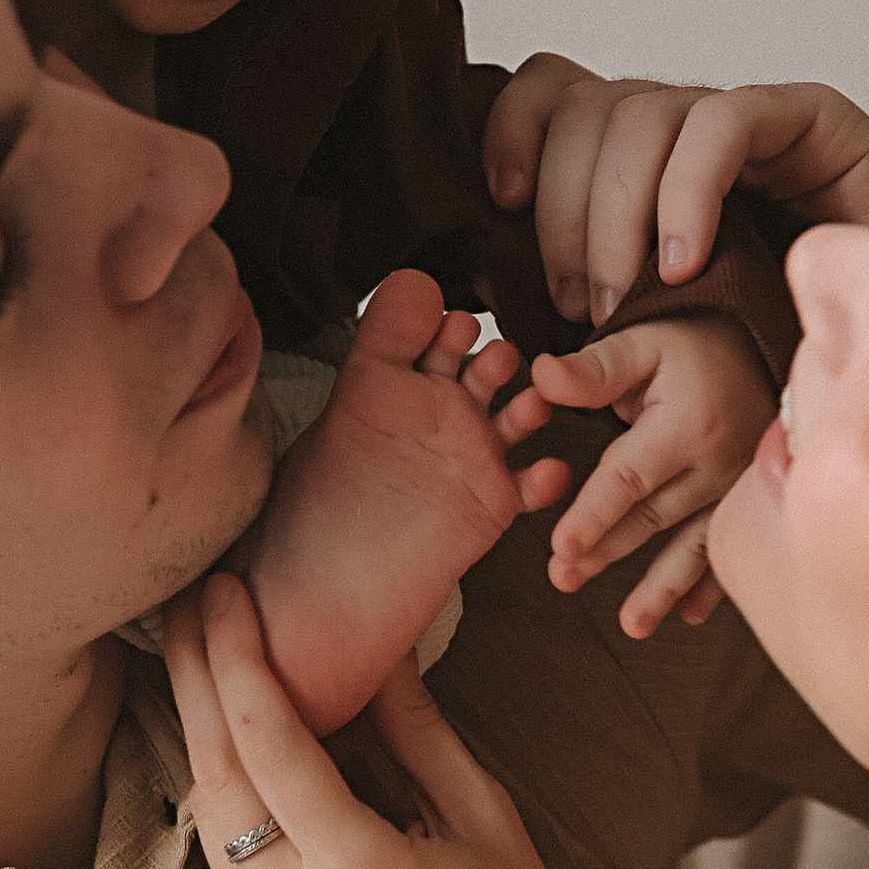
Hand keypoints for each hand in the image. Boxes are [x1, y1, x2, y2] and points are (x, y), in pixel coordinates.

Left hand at [163, 583, 676, 868]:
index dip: (237, 658)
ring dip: (195, 725)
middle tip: (191, 596)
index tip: (227, 589)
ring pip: (206, 814)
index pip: (270, 745)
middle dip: (193, 674)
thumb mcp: (488, 820)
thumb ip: (417, 729)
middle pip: (215, 772)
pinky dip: (221, 783)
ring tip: (198, 645)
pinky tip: (225, 729)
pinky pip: (224, 855)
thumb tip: (378, 635)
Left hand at [249, 271, 568, 731]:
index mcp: (395, 381)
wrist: (323, 589)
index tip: (453, 324)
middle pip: (484, 366)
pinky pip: (532, 480)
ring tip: (533, 405)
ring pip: (518, 414)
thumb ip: (384, 340)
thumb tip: (420, 278)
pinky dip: (548, 476)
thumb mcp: (352, 403)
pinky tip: (548, 471)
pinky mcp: (493, 500)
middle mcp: (437, 412)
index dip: (447, 324)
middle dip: (495, 358)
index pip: (432, 332)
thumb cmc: (320, 503)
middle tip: (496, 360)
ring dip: (532, 404)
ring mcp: (469, 454)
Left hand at [482, 61, 868, 325]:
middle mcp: (694, 131)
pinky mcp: (812, 119)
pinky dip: (687, 192)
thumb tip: (514, 294)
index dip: (514, 130)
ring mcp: (753, 120)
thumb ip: (604, 297)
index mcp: (650, 164)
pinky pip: (721, 123)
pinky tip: (687, 262)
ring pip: (643, 111)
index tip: (498, 202)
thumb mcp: (670, 327)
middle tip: (580, 304)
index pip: (557, 95)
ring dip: (615, 213)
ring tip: (629, 298)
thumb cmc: (800, 344)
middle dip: (564, 211)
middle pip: (590, 108)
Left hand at [534, 315, 775, 633]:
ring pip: (693, 544)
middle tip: (563, 580)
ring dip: (663, 587)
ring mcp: (739, 487)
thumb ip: (594, 368)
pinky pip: (730, 547)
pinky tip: (688, 614)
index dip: (594, 514)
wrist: (761, 348)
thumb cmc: (691, 346)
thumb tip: (541, 375)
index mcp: (686, 423)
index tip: (562, 548)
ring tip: (633, 624)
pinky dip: (711, 586)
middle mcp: (718, 461)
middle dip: (607, 553)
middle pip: (653, 516)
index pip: (630, 476)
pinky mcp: (751, 502)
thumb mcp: (642, 343)